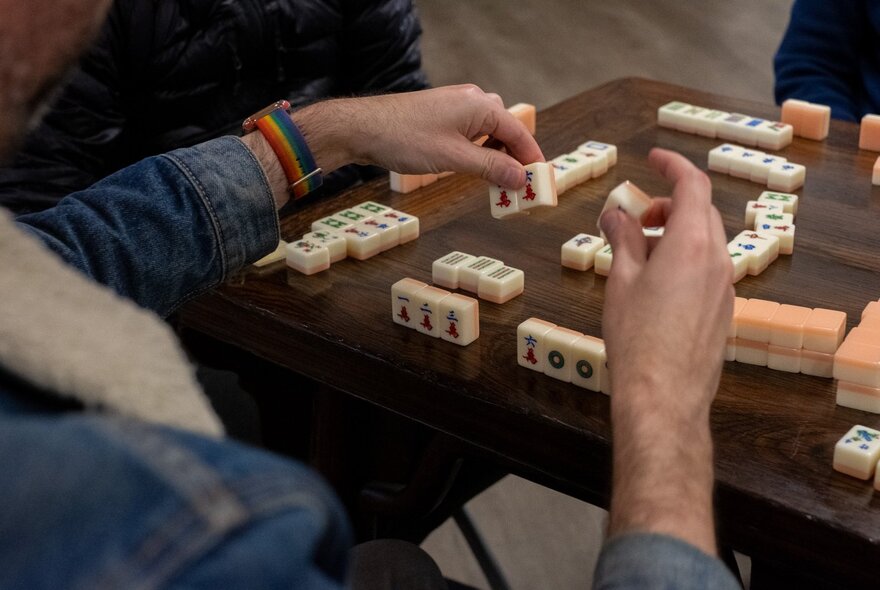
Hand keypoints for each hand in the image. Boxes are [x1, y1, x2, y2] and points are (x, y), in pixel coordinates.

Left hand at [293, 85, 544, 187]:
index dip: (531, 160)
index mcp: (481, 106)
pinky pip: (471, 133)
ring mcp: (455, 106)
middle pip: (506, 132)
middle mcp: (472, 100)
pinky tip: (473, 169)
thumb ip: (491, 167)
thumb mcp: (454, 158)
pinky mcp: (441, 115)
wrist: (363, 128)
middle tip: (519, 189)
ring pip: (488, 133)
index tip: (539, 182)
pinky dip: (478, 152)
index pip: (519, 133)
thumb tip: (520, 178)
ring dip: (495, 158)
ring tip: (497, 185)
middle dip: (514, 160)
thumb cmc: (405, 138)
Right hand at [599, 148, 732, 555]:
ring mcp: (725, 286)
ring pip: (705, 241)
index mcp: (690, 243)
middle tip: (637, 217)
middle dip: (668, 204)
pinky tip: (657, 283)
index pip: (691, 185)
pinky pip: (708, 268)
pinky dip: (685, 258)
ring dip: (675, 233)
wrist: (664, 395)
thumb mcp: (621, 280)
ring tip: (640, 253)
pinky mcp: (724, 310)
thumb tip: (616, 213)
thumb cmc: (636, 338)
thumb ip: (622, 238)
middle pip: (700, 212)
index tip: (654, 157)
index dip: (673, 165)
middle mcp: (717, 259)